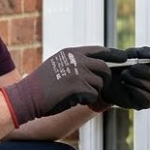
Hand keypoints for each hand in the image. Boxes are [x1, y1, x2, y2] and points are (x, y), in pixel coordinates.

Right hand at [0, 46, 123, 126]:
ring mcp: (78, 72)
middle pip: (104, 67)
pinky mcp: (78, 86)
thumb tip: (96, 65)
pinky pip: (93, 95)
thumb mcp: (56, 64)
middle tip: (94, 87)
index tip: (123, 58)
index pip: (98, 50)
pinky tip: (72, 99)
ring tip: (75, 94)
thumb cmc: (40, 85)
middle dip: (103, 79)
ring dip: (91, 92)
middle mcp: (75, 59)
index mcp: (70, 52)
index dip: (113, 54)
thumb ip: (74, 62)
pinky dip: (86, 100)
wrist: (26, 97)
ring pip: (99, 83)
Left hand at [93, 46, 149, 109]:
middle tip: (129, 69)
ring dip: (135, 80)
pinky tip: (126, 85)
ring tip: (124, 76)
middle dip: (143, 71)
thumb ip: (145, 52)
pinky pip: (146, 97)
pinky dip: (133, 89)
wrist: (104, 78)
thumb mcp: (131, 54)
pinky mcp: (147, 103)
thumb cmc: (120, 65)